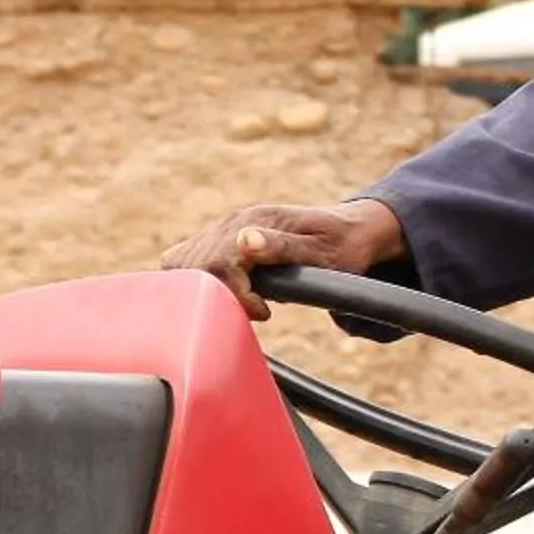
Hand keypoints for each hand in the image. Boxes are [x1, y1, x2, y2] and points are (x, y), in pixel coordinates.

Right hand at [160, 198, 406, 320]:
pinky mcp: (220, 239)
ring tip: (244, 301)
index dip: (236, 295)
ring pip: (181, 263)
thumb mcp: (323, 253)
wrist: (351, 231)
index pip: (217, 263)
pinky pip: (185, 260)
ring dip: (205, 292)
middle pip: (194, 266)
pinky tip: (225, 294)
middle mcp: (233, 221)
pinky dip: (196, 284)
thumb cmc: (342, 247)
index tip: (265, 312)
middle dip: (219, 297)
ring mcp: (224, 228)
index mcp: (256, 221)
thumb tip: (244, 241)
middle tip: (256, 308)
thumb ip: (283, 248)